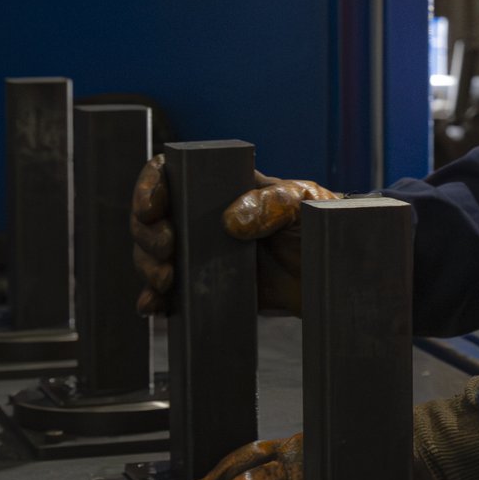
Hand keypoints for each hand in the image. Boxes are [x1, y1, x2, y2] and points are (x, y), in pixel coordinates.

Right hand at [130, 155, 338, 315]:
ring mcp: (201, 252)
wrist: (332, 276)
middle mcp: (203, 217)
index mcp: (221, 187)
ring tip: (166, 281)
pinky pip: (167, 291)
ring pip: (153, 254)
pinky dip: (154, 298)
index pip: (171, 174)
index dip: (150, 186)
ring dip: (147, 266)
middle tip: (167, 250)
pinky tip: (153, 306)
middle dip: (146, 234)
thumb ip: (271, 204)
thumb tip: (231, 221)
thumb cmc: (320, 226)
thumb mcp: (303, 204)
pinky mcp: (204, 285)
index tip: (150, 209)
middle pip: (152, 218)